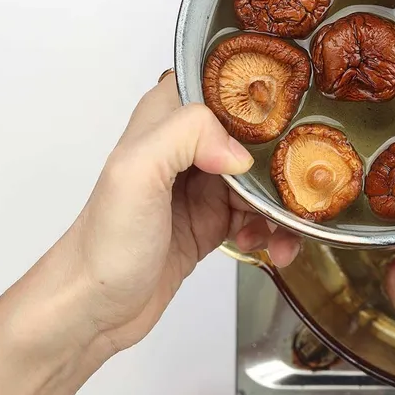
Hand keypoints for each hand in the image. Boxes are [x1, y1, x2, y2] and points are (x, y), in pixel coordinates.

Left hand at [65, 73, 300, 353]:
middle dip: (287, 162)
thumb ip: (185, 136)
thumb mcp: (135, 173)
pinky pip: (262, 216)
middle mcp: (188, 146)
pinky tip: (272, 248)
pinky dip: (275, 233)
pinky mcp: (215, 220)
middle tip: (302, 189)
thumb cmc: (104, 243)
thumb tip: (242, 152)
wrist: (93, 308)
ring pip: (266, 179)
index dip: (264, 97)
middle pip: (259, 135)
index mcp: (167, 119)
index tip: (297, 119)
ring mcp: (204, 185)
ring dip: (285, 207)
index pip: (225, 85)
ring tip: (287, 233)